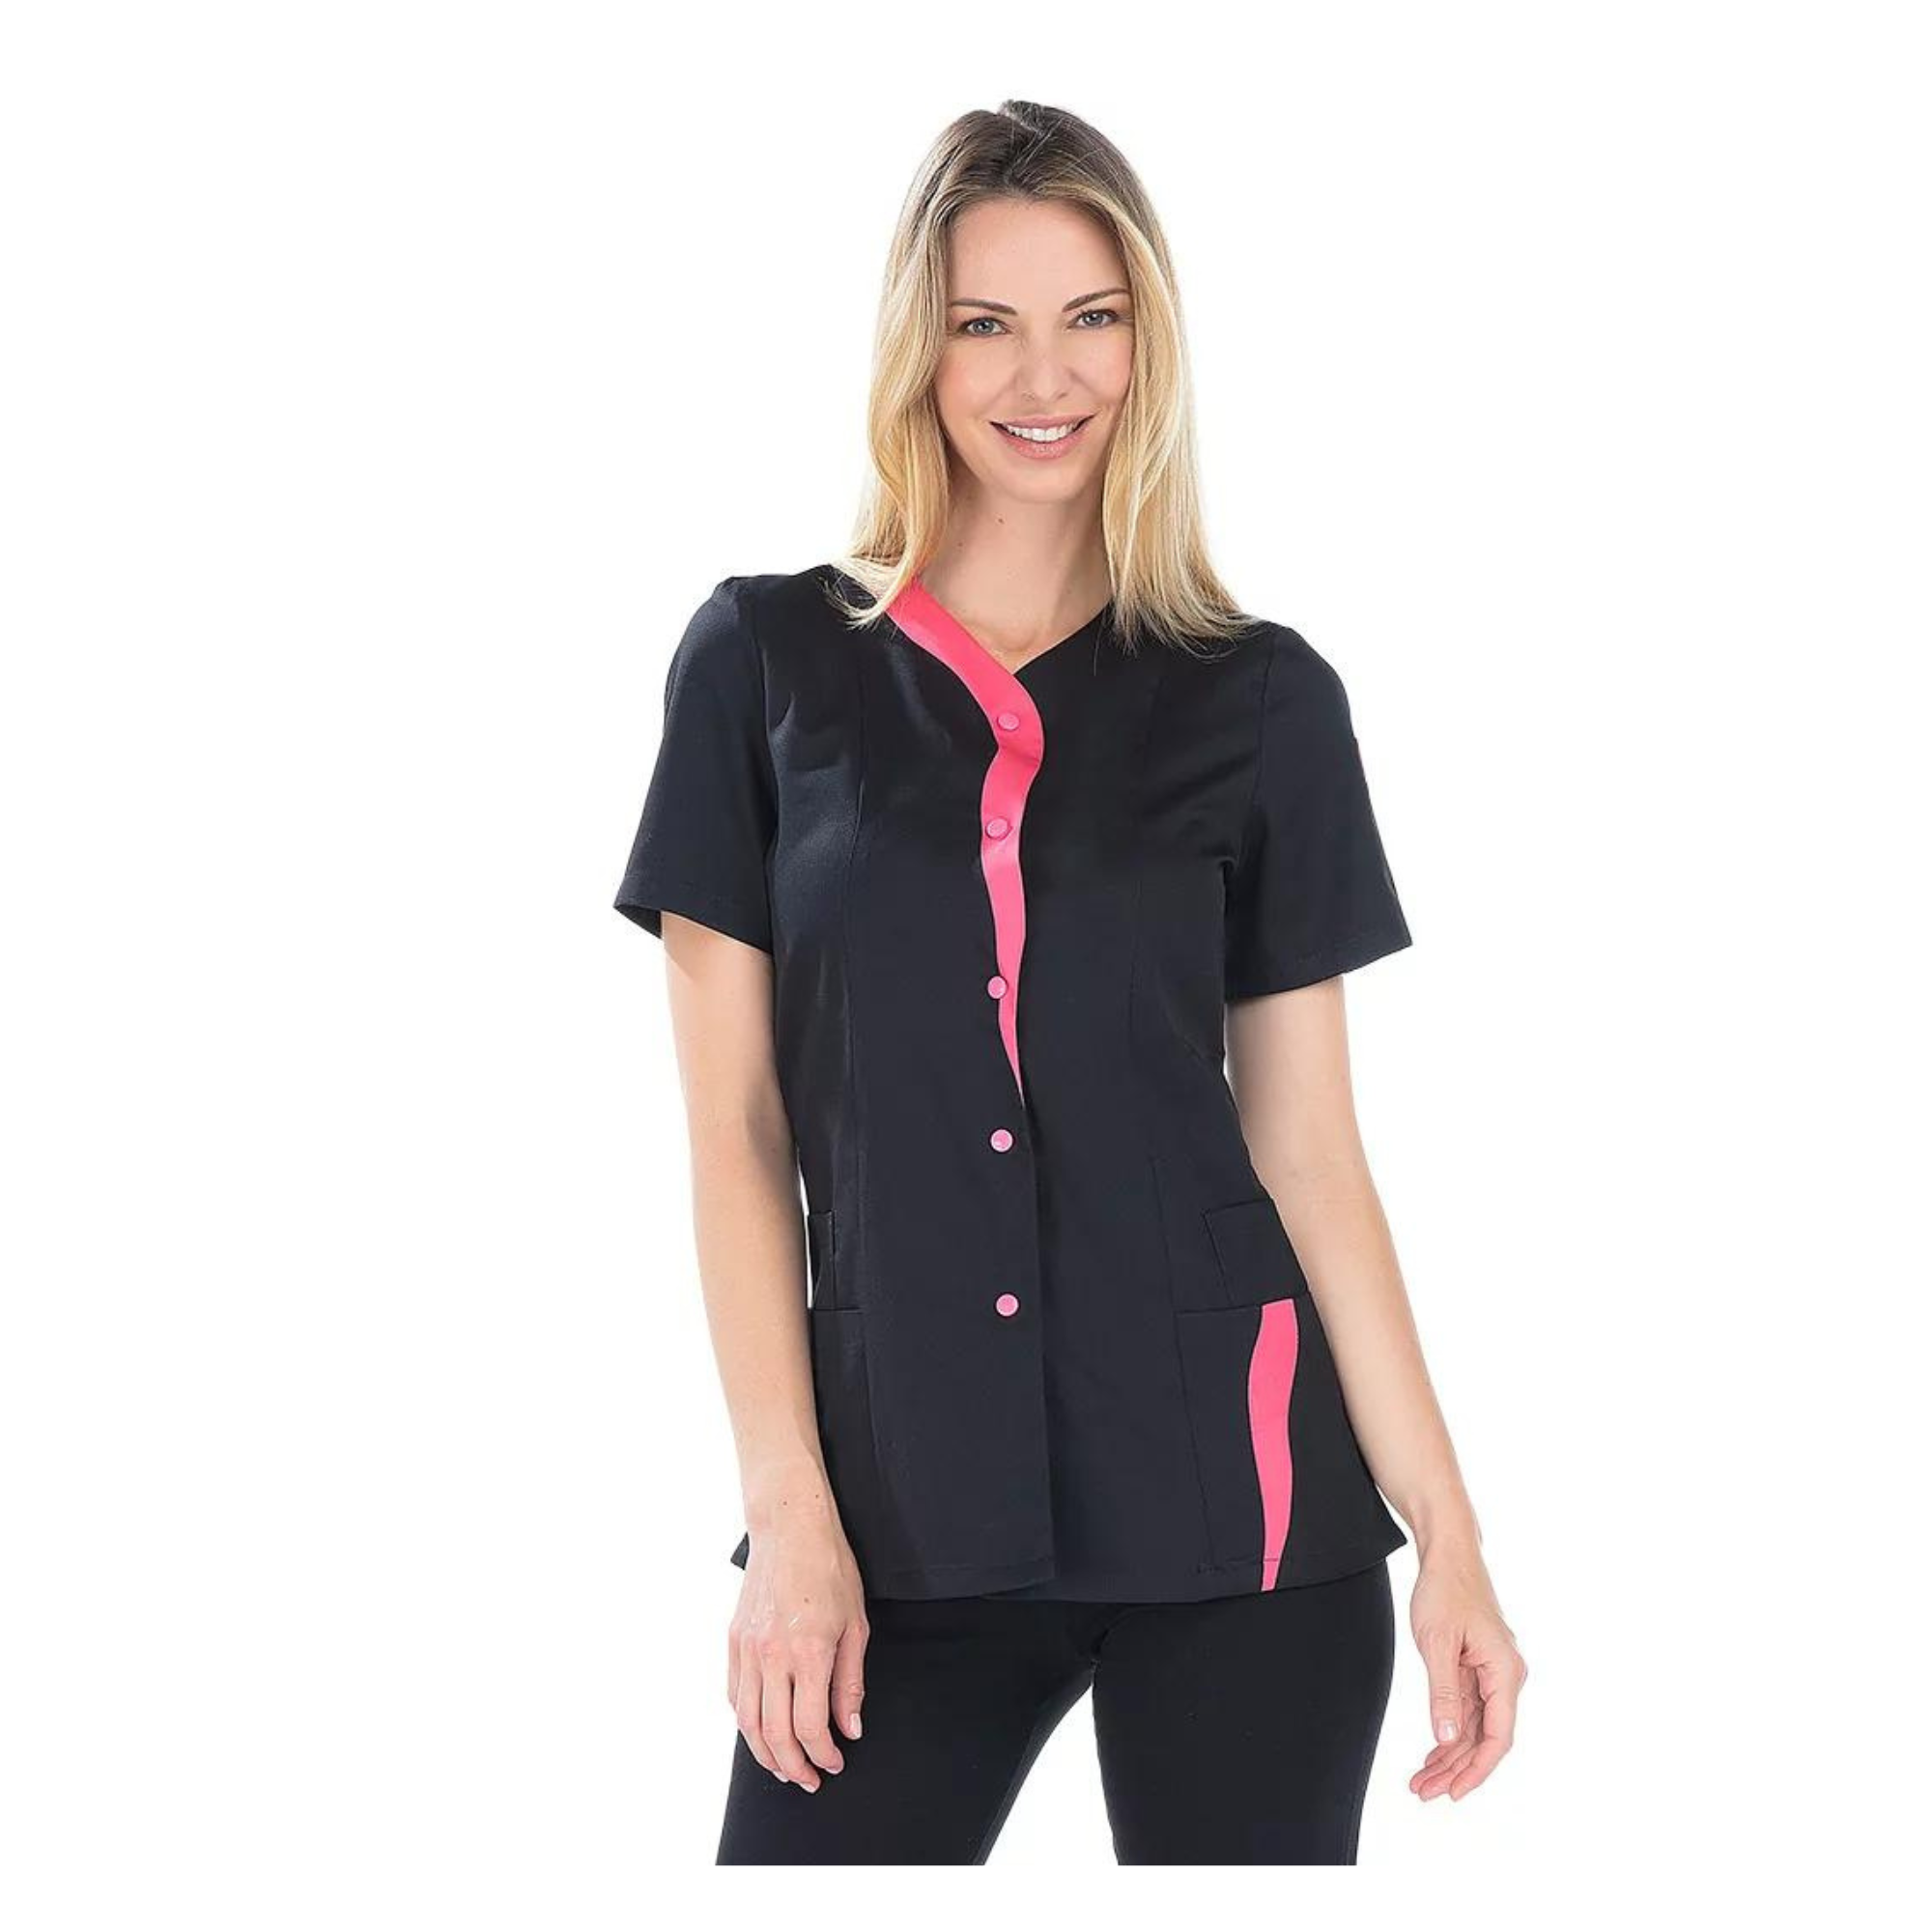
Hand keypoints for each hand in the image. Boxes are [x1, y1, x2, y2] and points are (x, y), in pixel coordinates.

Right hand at [727, 1518, 869, 1792]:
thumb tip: (849, 1727)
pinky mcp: (733, 1642)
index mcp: (808, 1652)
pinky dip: (746, 1723)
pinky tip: (762, 1732)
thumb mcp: (856, 1626)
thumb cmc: (830, 1569)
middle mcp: (772, 1655)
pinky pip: (735, 1696)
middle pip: (774, 1734)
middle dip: (794, 1767)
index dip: (823, 1755)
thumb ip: (851, 1682)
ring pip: (747, 1723)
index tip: (834, 1764)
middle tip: (810, 1779)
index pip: (809, 1727)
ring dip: (766, 1755)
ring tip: (784, 1768)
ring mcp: (747, 1649)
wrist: (789, 1529)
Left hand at [1406, 1547, 1525, 1800]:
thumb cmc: (1445, 1591)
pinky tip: (1434, 1752)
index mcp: (1505, 1672)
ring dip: (1451, 1755)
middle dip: (1456, 1769)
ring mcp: (1493, 1673)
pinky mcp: (1480, 1668)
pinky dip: (1451, 1732)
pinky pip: (1470, 1710)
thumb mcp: (1437, 1644)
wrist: (1449, 1555)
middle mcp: (1506, 1676)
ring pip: (1476, 1728)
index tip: (1454, 1793)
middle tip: (1423, 1792)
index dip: (1476, 1770)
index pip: (1498, 1737)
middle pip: (1486, 1738)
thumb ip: (1445, 1693)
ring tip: (1422, 1780)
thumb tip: (1449, 1738)